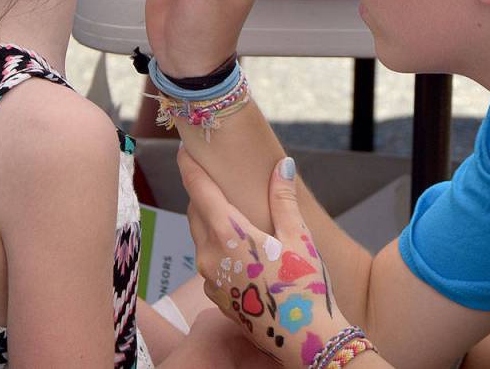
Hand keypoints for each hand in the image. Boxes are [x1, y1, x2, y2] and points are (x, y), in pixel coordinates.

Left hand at [178, 149, 350, 366]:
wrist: (305, 341)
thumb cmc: (305, 286)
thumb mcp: (299, 236)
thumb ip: (283, 199)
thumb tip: (281, 165)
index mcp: (229, 235)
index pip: (199, 190)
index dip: (190, 166)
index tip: (184, 148)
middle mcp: (210, 256)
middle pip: (196, 212)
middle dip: (203, 192)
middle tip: (216, 176)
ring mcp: (210, 279)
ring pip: (200, 237)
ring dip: (210, 220)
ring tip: (232, 212)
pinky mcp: (216, 297)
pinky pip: (209, 262)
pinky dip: (218, 247)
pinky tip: (241, 250)